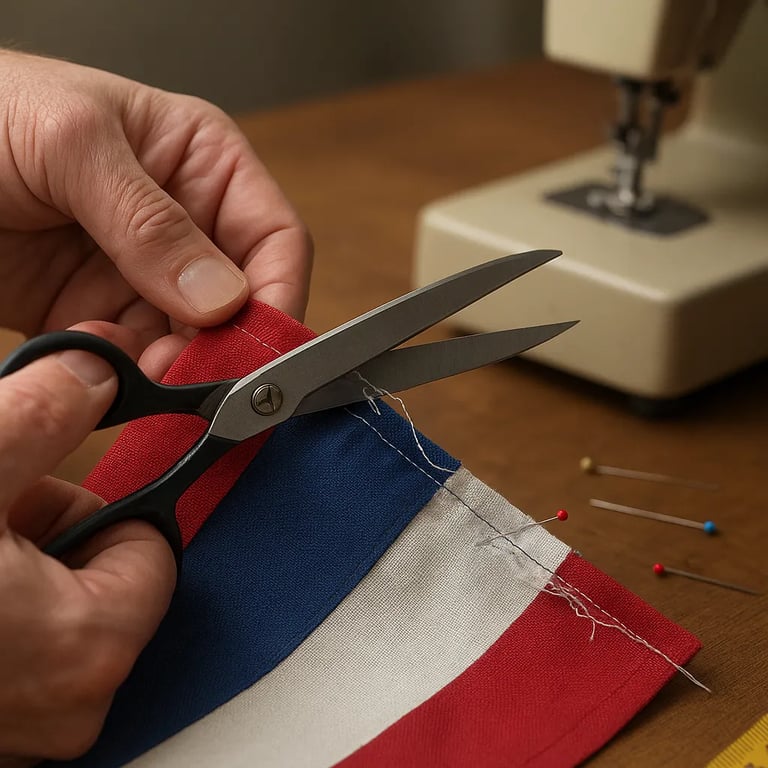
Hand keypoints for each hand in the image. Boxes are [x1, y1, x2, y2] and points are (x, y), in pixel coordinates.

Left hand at [0, 49, 311, 375]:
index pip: (274, 238)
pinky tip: (102, 362)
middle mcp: (185, 222)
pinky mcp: (102, 310)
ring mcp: (144, 273)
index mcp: (201, 162)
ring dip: (174, 366)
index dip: (278, 296)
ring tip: (137, 369)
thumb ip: (150, 221)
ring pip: (194, 340)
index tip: (262, 349)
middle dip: (224, 344)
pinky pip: (139, 358)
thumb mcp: (73, 146)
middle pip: (241, 302)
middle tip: (199, 378)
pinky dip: (130, 374)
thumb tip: (223, 295)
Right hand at [0, 323, 176, 762]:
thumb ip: (45, 413)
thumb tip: (101, 369)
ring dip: (1, 564)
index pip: (151, 548)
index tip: (42, 484)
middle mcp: (66, 708)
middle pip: (95, 577)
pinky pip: (8, 646)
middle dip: (41, 532)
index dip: (102, 502)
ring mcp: (15, 728)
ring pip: (43, 609)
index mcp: (90, 650)